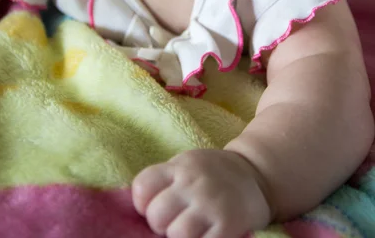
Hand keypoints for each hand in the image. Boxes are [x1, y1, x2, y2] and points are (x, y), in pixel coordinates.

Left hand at [132, 149, 271, 237]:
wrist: (257, 174)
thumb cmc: (213, 175)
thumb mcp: (187, 166)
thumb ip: (165, 182)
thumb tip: (141, 212)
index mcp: (179, 167)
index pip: (142, 187)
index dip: (143, 203)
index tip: (154, 206)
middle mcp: (193, 182)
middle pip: (156, 214)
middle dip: (161, 224)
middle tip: (175, 222)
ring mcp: (211, 203)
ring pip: (176, 234)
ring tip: (190, 232)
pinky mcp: (228, 224)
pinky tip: (206, 236)